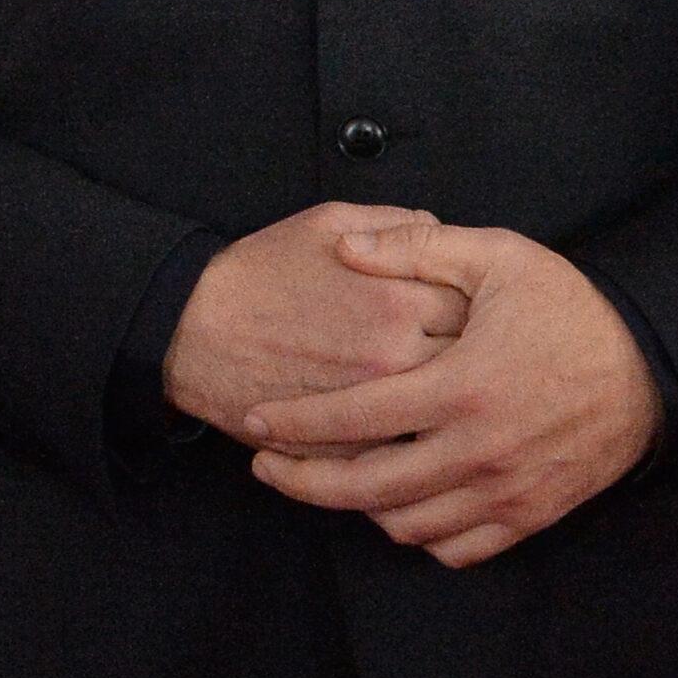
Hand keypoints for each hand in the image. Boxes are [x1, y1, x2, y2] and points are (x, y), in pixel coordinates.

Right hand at [163, 203, 466, 440]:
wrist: (197, 329)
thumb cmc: (262, 271)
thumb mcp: (328, 221)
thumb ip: (395, 224)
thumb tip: (441, 231)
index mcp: (398, 298)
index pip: (477, 307)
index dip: (480, 307)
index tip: (475, 308)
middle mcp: (396, 357)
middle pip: (474, 367)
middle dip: (478, 359)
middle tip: (473, 353)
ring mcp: (375, 411)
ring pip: (446, 420)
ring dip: (452, 406)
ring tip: (448, 391)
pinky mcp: (350, 450)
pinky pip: (407, 456)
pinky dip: (417, 443)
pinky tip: (413, 425)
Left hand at [242, 220, 664, 567]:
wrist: (652, 366)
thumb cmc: (568, 305)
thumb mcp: (494, 255)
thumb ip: (413, 247)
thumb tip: (346, 248)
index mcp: (460, 386)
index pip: (356, 419)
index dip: (296, 425)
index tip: (255, 423)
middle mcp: (478, 450)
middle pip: (368, 488)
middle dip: (304, 482)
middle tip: (265, 467)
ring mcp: (506, 490)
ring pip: (409, 526)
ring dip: (359, 508)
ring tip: (328, 479)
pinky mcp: (531, 514)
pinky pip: (459, 548)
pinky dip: (419, 535)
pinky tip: (397, 505)